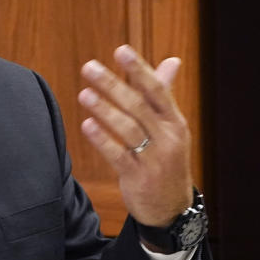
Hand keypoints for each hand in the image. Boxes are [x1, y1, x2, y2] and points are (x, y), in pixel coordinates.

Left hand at [77, 45, 192, 227]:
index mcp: (174, 121)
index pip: (157, 90)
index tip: (120, 51)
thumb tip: (172, 60)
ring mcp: (155, 158)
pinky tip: (86, 125)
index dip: (139, 70)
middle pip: (138, 105)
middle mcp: (168, 137)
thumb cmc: (166, 159)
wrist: (172, 208)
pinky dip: (103, 140)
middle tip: (88, 67)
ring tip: (84, 94)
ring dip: (105, 110)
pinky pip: (119, 156)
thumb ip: (164, 94)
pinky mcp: (139, 178)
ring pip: (128, 129)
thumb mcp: (171, 128)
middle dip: (113, 84)